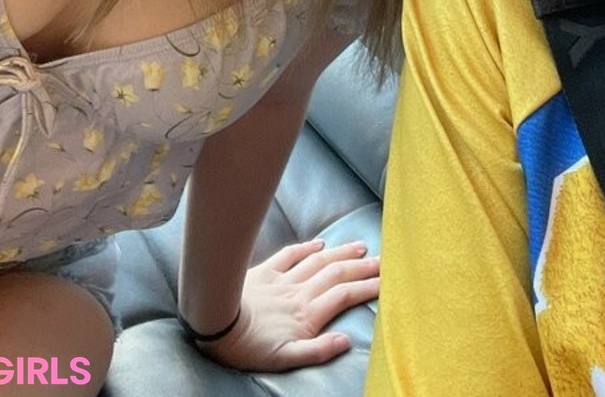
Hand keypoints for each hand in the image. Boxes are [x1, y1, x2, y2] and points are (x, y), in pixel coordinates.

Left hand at [198, 238, 379, 370]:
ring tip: (360, 247)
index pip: (345, 295)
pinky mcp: (266, 271)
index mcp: (308, 314)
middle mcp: (300, 293)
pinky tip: (319, 243)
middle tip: (383, 260)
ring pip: (319, 262)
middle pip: (337, 274)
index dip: (367, 286)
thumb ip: (318, 351)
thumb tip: (346, 341)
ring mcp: (283, 279)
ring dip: (341, 253)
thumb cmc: (250, 348)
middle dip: (362, 267)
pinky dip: (307, 248)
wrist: (216, 322)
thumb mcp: (285, 359)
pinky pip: (291, 255)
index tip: (388, 280)